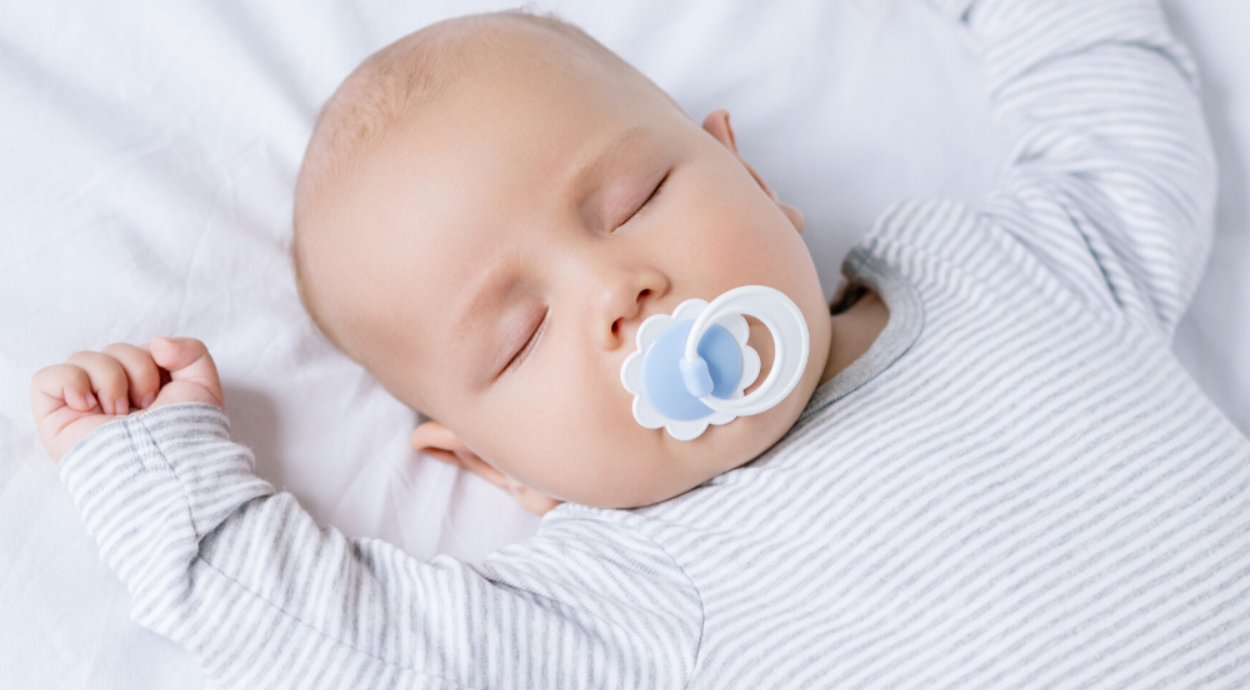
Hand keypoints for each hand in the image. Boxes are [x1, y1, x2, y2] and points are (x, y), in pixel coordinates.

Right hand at [30, 337, 224, 462]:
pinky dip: (69, 381)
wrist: (164, 466)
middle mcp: (109, 396)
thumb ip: (191, 351)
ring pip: (82, 357)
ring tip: (119, 413)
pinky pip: (47, 377)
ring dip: (109, 379)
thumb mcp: (202, 385)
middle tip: (145, 406)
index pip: (137, 348)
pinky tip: (88, 405)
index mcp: (140, 389)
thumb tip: (156, 343)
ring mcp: (81, 407)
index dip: (153, 361)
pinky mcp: (55, 419)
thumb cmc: (185, 434)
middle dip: (136, 370)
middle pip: (112, 349)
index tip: (164, 393)